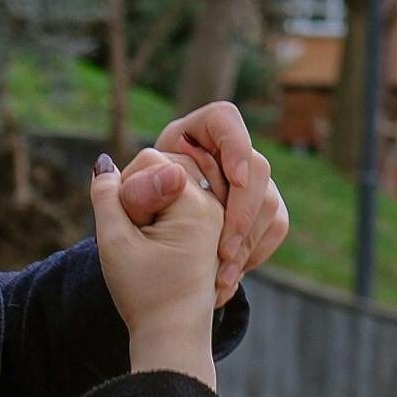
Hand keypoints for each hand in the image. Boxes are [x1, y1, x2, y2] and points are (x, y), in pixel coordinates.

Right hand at [92, 156, 222, 382]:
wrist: (174, 335)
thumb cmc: (144, 293)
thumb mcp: (114, 241)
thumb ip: (105, 196)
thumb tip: (104, 163)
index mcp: (196, 203)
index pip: (152, 161)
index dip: (127, 188)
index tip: (130, 226)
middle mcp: (215, 203)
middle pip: (169, 165)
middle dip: (144, 192)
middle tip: (139, 232)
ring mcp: (218, 215)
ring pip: (177, 181)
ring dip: (156, 202)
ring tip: (151, 238)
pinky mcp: (214, 227)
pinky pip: (187, 198)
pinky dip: (168, 212)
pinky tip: (161, 240)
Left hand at [112, 100, 286, 305]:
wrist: (147, 255)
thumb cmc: (129, 228)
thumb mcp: (120, 214)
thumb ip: (125, 191)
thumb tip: (148, 169)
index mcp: (188, 137)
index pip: (223, 118)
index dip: (235, 144)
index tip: (234, 180)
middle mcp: (223, 154)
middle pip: (257, 165)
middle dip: (243, 211)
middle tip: (222, 251)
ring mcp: (247, 182)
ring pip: (270, 198)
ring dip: (247, 241)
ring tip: (219, 278)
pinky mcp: (260, 209)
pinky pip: (276, 224)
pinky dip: (255, 253)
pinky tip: (227, 278)